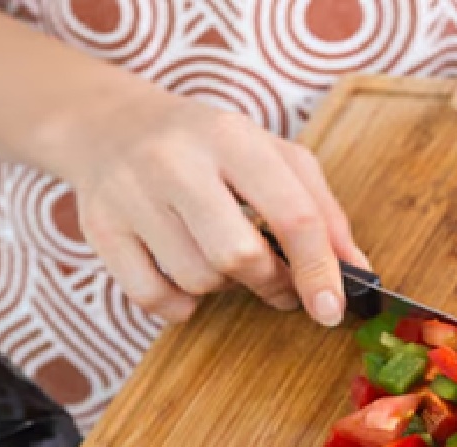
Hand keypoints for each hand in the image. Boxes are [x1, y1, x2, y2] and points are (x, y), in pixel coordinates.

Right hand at [59, 87, 368, 325]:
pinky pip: (154, 299)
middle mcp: (176, 160)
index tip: (333, 310)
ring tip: (218, 254)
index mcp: (231, 136)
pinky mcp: (100, 229)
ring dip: (222, 286)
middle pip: (239, 256)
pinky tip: (182, 271)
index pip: (290, 213)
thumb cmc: (208, 148)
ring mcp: (131, 194)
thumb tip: (356, 273)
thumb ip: (321, 212)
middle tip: (276, 281)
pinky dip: (180, 303)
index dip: (319, 270)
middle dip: (270, 282)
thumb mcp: (272, 158)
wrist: (111, 126)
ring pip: (198, 281)